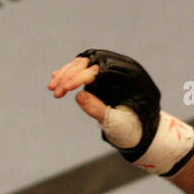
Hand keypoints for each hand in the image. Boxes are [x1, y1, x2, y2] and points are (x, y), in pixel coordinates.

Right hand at [49, 48, 193, 176]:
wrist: (141, 130)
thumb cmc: (133, 128)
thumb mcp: (116, 123)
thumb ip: (98, 109)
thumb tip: (79, 95)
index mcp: (128, 76)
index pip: (99, 70)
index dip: (80, 78)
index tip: (65, 89)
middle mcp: (120, 68)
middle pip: (89, 63)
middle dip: (69, 75)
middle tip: (55, 90)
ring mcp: (110, 70)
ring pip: (84, 64)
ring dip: (66, 74)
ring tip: (52, 87)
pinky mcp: (102, 76)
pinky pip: (83, 69)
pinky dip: (69, 73)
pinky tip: (56, 78)